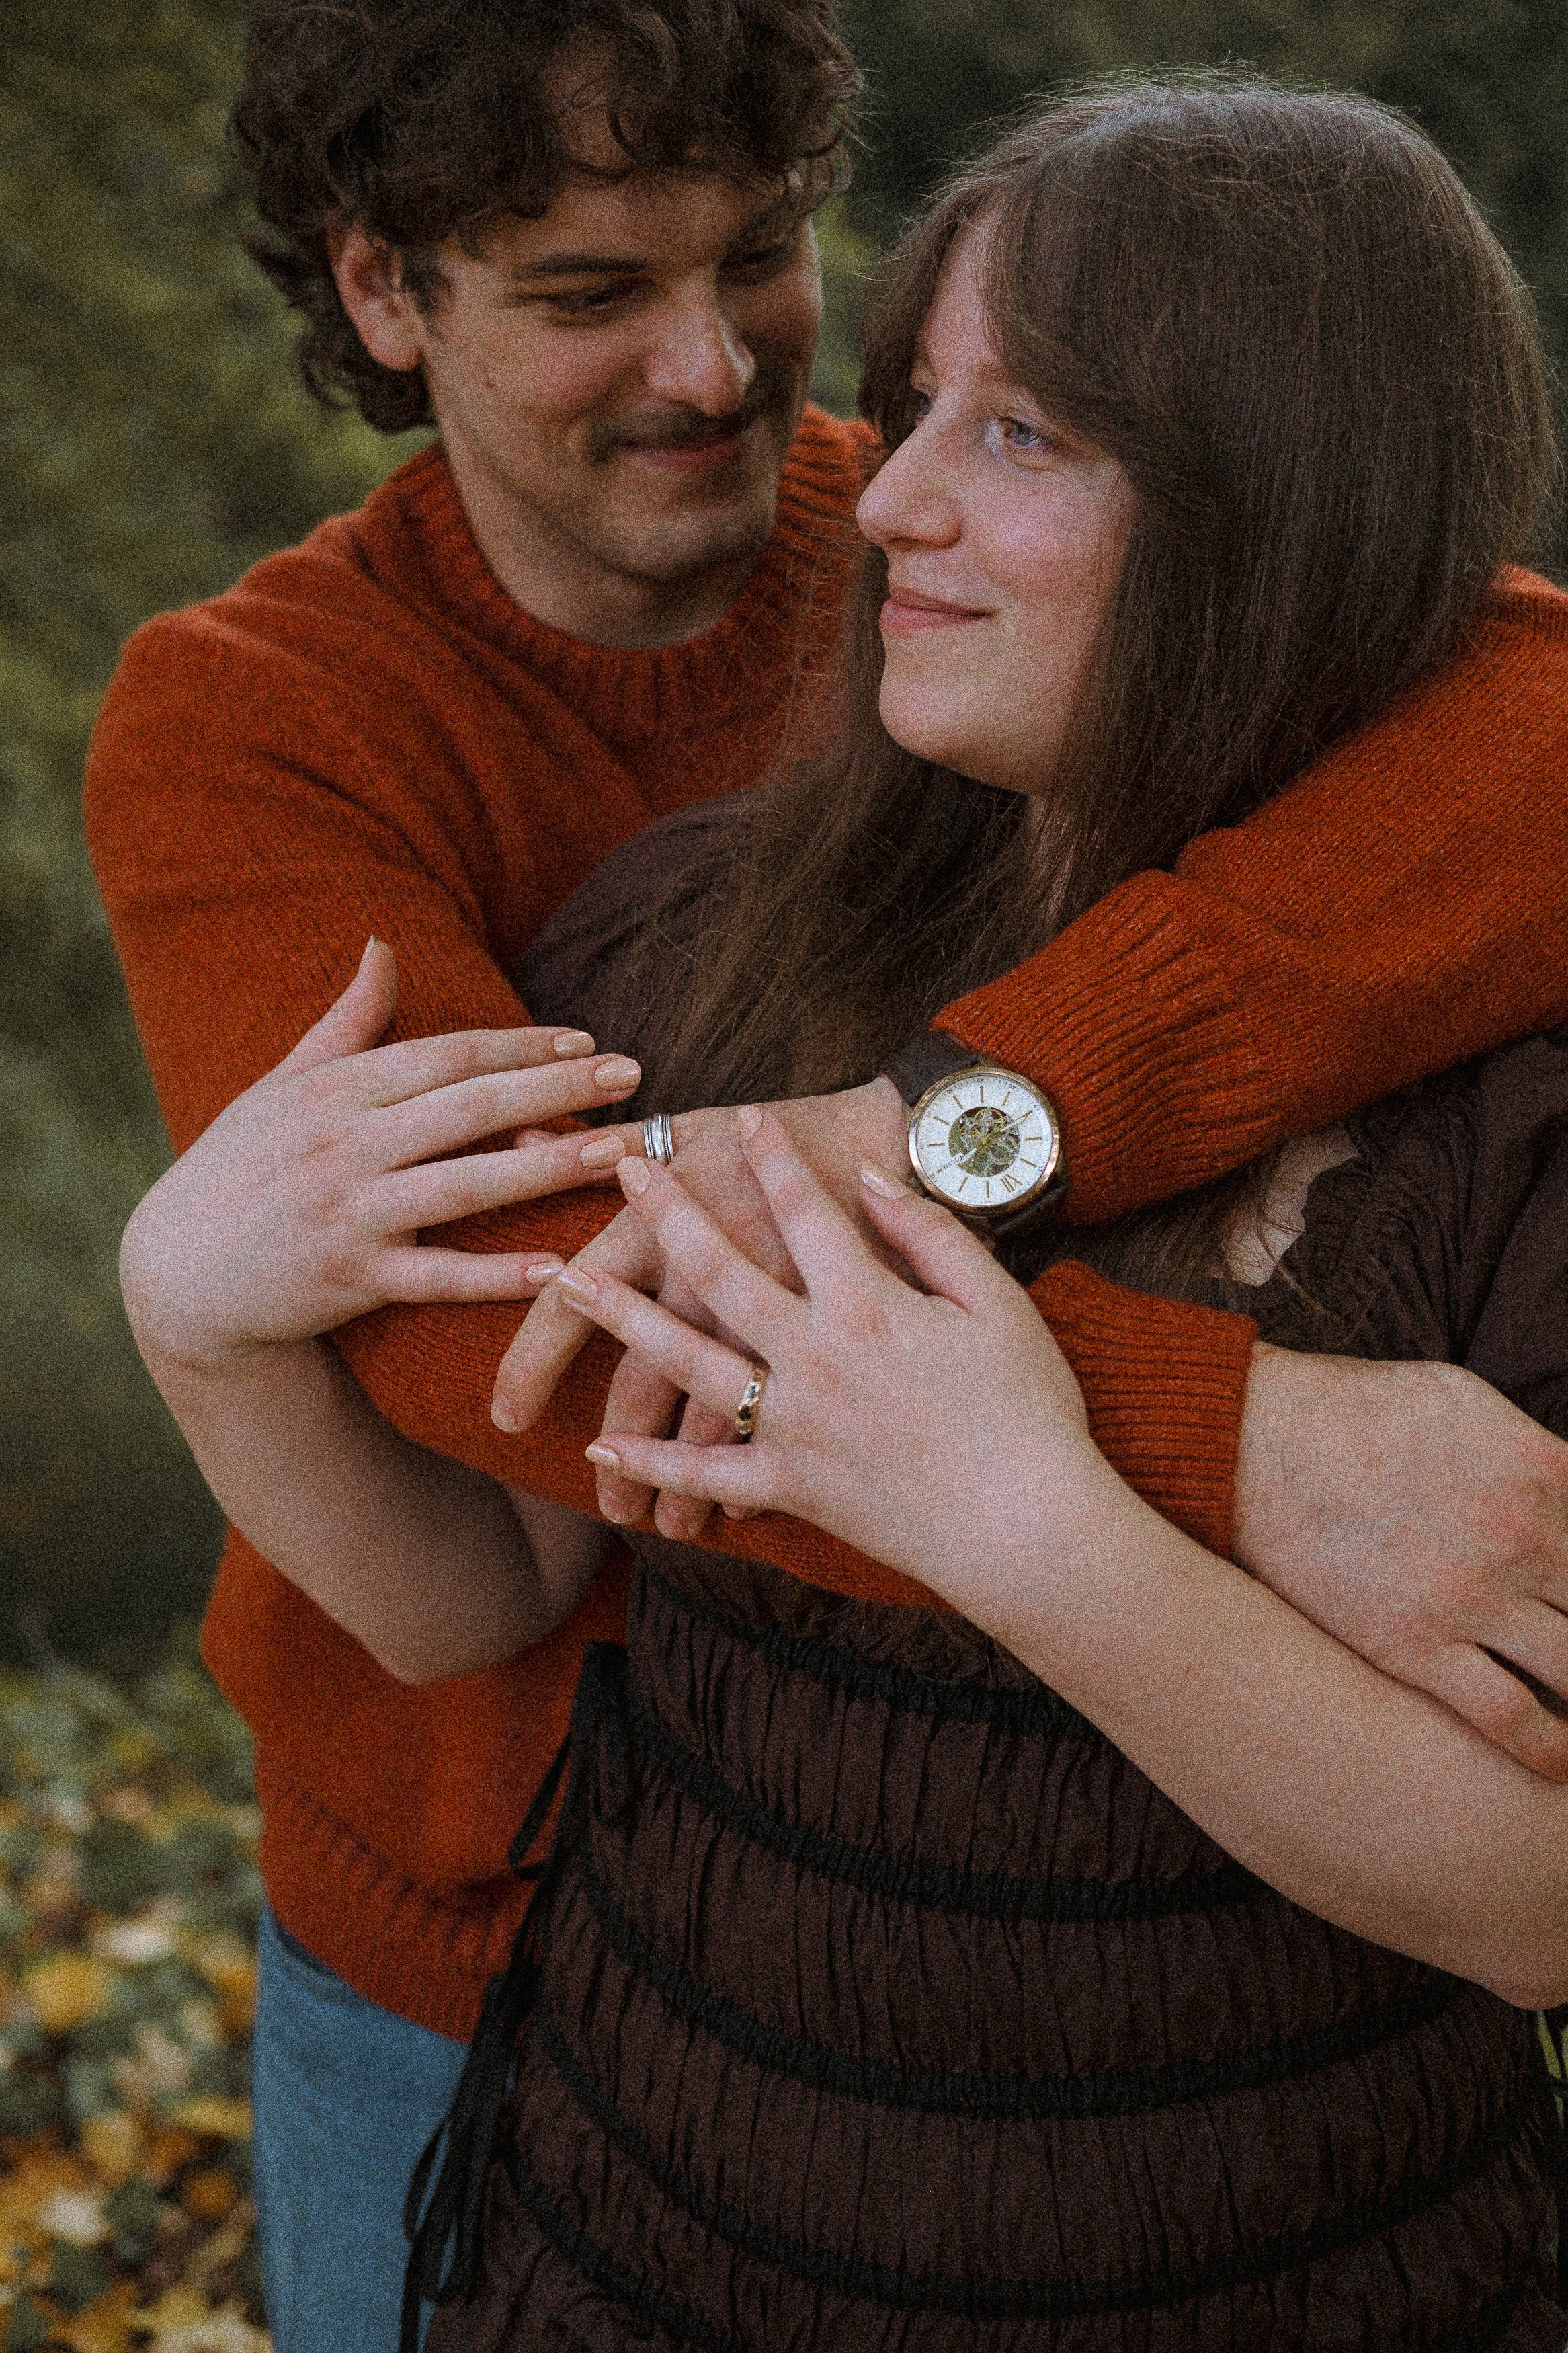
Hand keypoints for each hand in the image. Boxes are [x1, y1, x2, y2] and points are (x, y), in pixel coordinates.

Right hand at [119, 939, 640, 1372]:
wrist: (177, 1276)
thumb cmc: (239, 1169)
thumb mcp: (281, 1086)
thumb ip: (345, 1021)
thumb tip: (383, 943)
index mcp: (335, 1091)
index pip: (446, 1056)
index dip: (521, 1046)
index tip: (587, 1041)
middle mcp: (344, 1145)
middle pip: (469, 1108)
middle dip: (556, 1090)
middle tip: (631, 1076)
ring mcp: (349, 1214)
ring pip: (466, 1186)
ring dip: (548, 1169)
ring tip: (618, 1156)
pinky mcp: (353, 1281)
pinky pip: (437, 1277)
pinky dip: (495, 1274)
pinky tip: (557, 1268)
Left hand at [539, 1106, 1105, 1613]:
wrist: (1030, 1527)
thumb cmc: (1030, 1410)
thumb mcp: (996, 1302)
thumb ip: (929, 1234)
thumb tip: (869, 1181)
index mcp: (867, 1303)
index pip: (806, 1209)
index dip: (775, 1156)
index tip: (744, 1113)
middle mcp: (813, 1357)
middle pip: (717, 1271)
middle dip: (666, 1213)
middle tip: (624, 1171)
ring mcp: (794, 1424)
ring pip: (686, 1364)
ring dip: (621, 1321)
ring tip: (568, 1285)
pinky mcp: (792, 1485)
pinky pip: (708, 1471)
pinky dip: (653, 1460)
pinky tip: (603, 1444)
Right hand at [1235, 1344, 1567, 1778]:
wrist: (1250, 1442)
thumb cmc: (1357, 1412)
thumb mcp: (1466, 1400)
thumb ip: (1540, 1451)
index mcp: (1544, 1469)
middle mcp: (1522, 1535)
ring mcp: (1470, 1597)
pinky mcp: (1415, 1648)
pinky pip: (1513, 1721)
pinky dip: (1555, 1751)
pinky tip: (1564, 1761)